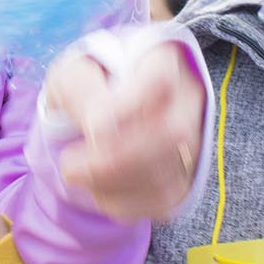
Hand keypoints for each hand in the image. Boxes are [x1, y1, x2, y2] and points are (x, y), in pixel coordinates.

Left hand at [44, 40, 205, 220]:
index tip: (90, 127)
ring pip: (165, 174)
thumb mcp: (71, 72)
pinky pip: (161, 202)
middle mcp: (188, 100)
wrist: (102, 112)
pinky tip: (99, 188)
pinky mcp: (185, 180)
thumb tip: (98, 125)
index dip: (126, 107)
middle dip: (113, 159)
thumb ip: (80, 88)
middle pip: (170, 133)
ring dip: (109, 184)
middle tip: (70, 165)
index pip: (160, 78)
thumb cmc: (88, 85)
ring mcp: (192, 142)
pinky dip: (121, 204)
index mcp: (161, 59)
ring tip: (78, 173)